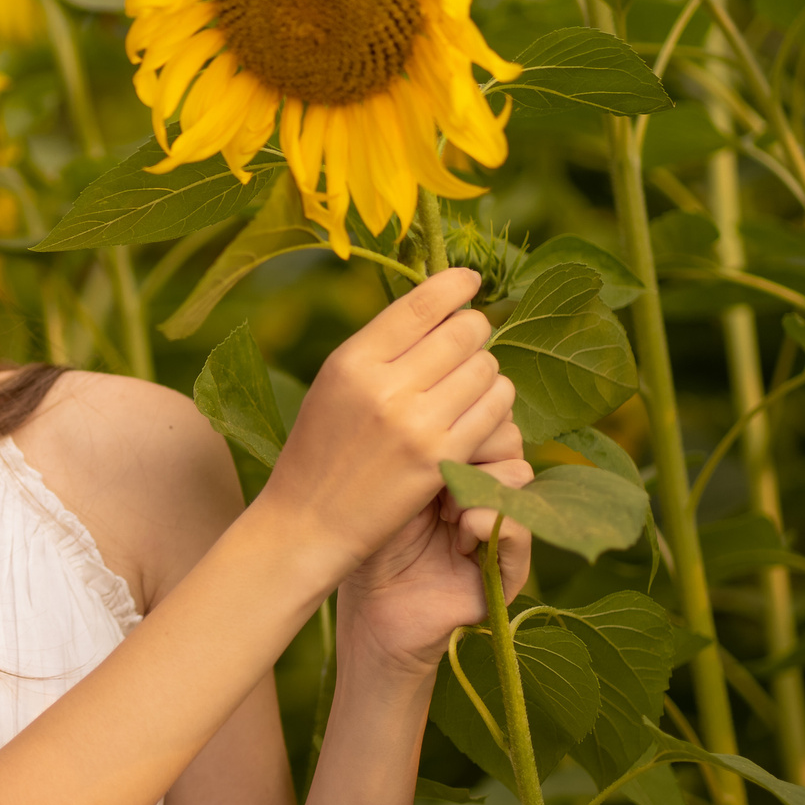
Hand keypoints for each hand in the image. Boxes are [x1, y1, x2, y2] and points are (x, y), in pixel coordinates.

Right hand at [254, 268, 518, 588]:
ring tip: (469, 384)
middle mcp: (384, 387)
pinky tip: (479, 411)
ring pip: (487, 369)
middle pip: (464, 332)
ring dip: (487, 372)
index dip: (456, 285)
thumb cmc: (321, 450)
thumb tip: (438, 305)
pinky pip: (494, 411)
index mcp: (352, 361)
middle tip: (469, 343)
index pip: (422, 304)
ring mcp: (416, 424)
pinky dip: (494, 405)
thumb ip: (379, 347)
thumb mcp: (334, 385)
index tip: (470, 281)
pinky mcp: (442, 459)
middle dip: (474, 332)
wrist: (309, 523)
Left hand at [335, 413, 532, 675]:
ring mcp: (502, 523)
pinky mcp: (512, 565)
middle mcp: (486, 486)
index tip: (417, 443)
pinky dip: (489, 522)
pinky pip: (522, 526)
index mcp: (459, 460)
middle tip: (432, 480)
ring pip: (519, 474)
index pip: (481, 411)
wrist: (370, 609)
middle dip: (469, 449)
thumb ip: (421, 442)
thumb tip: (450, 397)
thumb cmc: (370, 540)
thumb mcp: (391, 482)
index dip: (458, 419)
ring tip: (443, 513)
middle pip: (506, 434)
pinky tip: (458, 534)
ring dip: (476, 488)